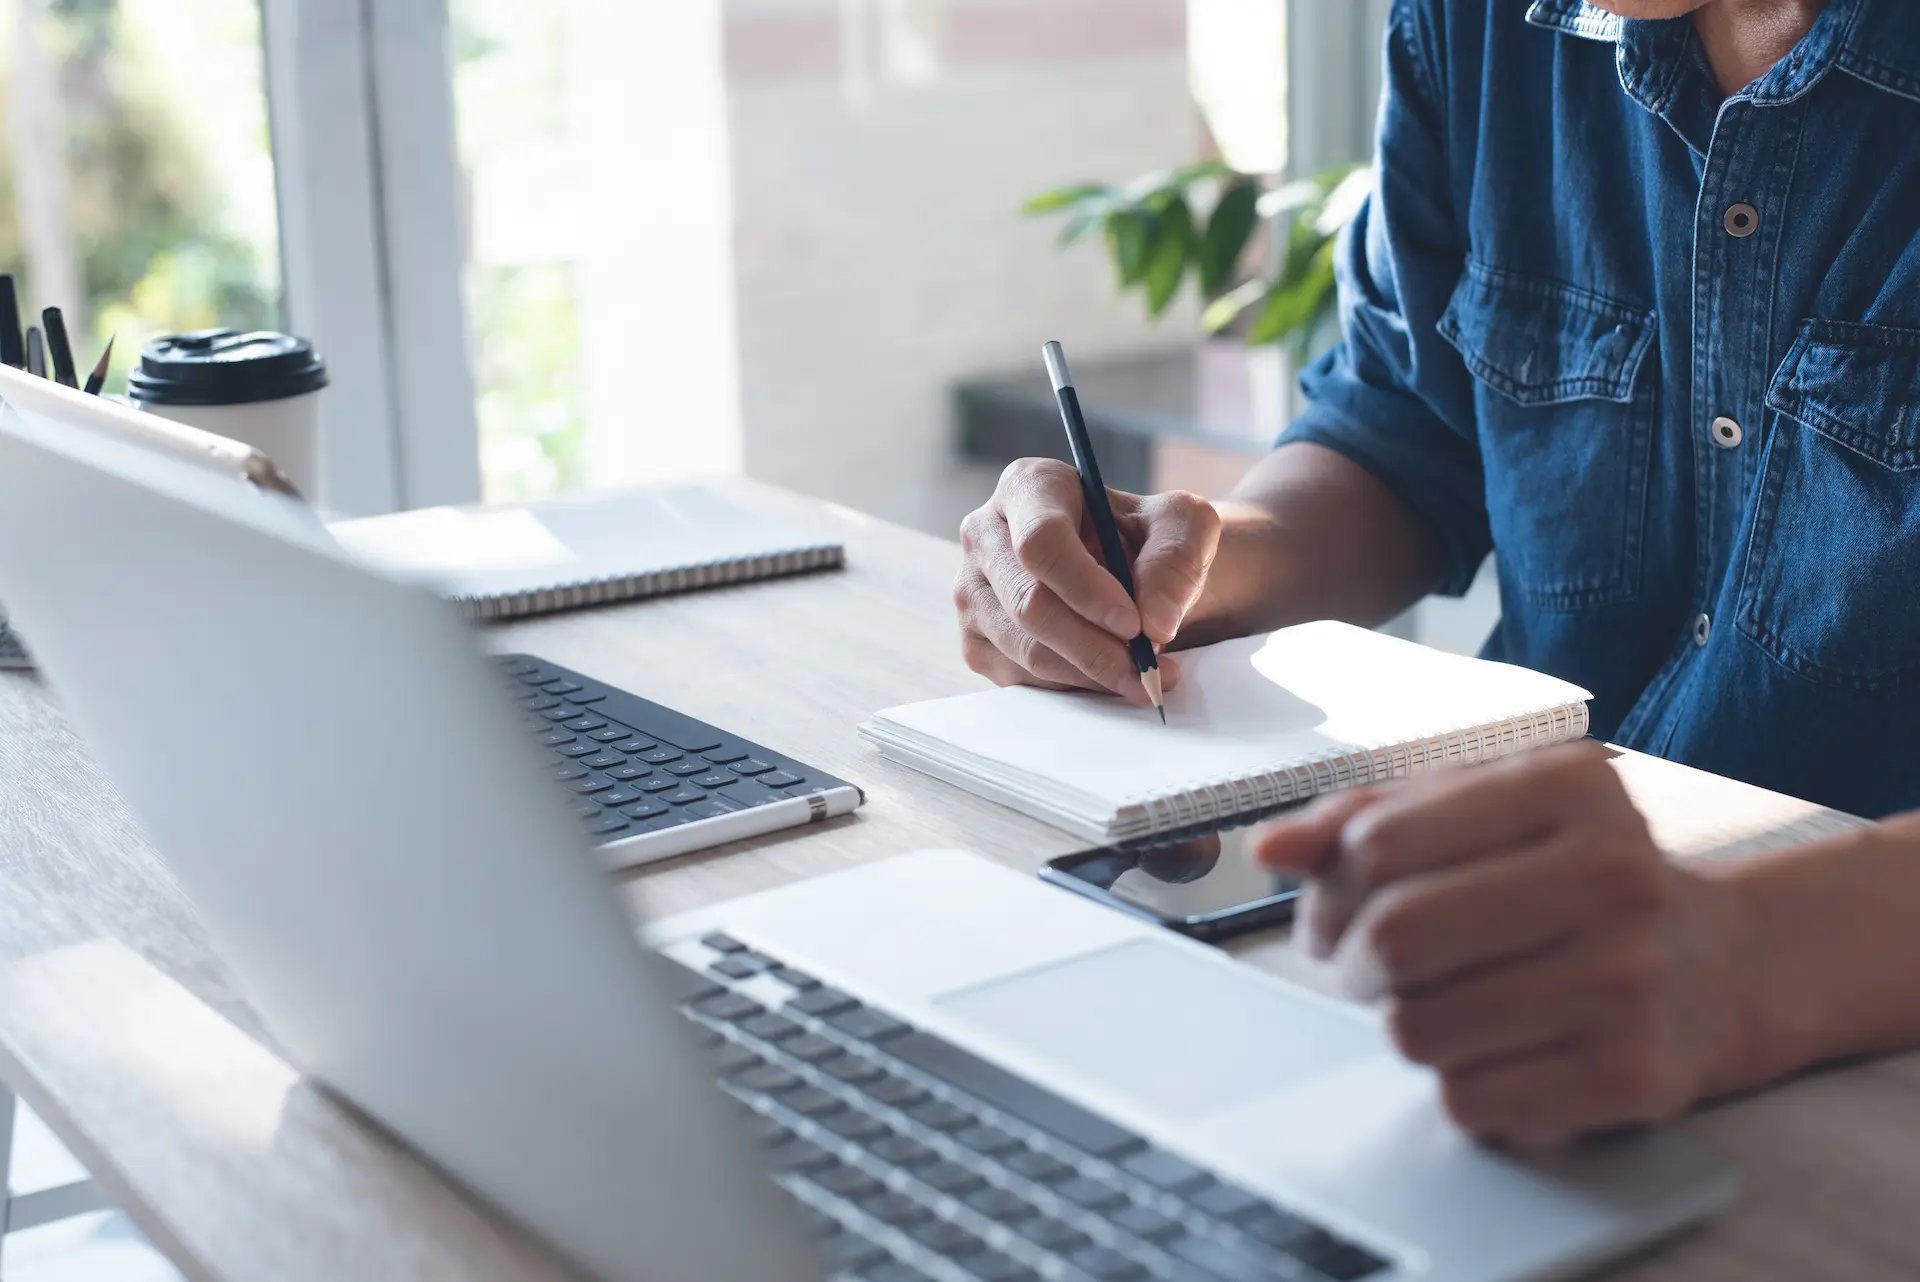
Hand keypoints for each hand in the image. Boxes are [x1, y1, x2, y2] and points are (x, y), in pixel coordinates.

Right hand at [954, 459, 1220, 703]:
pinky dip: (1073, 688)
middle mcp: (985, 534)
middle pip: (1027, 603)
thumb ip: (1175, 561)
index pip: (1041, 542)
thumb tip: (1155, 621)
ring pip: (1024, 648)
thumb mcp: (1183, 528)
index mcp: (1029, 487)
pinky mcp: (977, 640)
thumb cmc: (1151, 540)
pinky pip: (1020, 678)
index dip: (1085, 589)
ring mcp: (972, 590)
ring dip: (1090, 674)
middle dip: (1094, 646)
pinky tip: (1108, 677)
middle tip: (1148, 668)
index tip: (1134, 624)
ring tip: (1144, 677)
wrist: (1133, 576)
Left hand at [1254, 744, 1765, 1146]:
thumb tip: (1270, 848)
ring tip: (1443, 1003)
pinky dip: (1458, 1084)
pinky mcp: (1633, 1075)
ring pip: (1417, 1029)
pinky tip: (1500, 1050)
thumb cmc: (1572, 877)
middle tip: (1362, 970)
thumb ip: (1367, 815)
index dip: (1331, 889)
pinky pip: (1467, 1100)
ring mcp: (1630, 978)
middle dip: (1349, 963)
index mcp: (1569, 785)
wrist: (1723, 965)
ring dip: (1403, 1025)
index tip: (1334, 914)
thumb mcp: (1484, 810)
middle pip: (1395, 937)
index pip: (1380, 841)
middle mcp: (1613, 873)